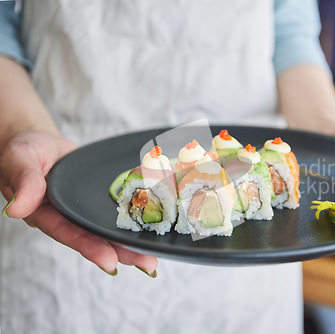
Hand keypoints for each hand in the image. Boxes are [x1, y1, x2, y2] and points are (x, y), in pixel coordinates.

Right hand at [0, 131, 157, 276]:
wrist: (43, 144)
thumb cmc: (26, 150)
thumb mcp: (20, 159)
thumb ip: (23, 181)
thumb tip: (15, 209)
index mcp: (45, 214)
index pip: (68, 233)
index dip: (89, 247)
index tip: (110, 262)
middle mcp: (68, 218)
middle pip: (95, 238)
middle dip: (121, 253)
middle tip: (147, 265)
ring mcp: (85, 211)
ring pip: (109, 230)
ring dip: (131, 244)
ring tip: (154, 257)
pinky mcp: (98, 202)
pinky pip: (116, 212)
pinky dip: (134, 220)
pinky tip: (153, 230)